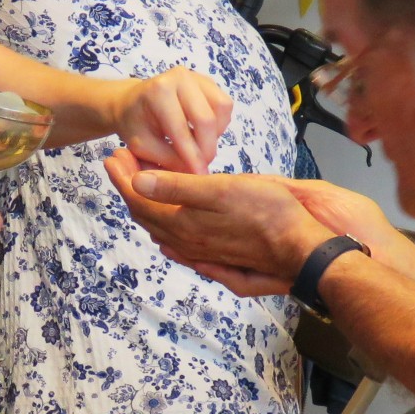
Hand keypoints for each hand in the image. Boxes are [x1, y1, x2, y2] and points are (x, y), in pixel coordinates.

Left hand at [104, 149, 333, 295]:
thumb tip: (137, 182)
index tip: (114, 155)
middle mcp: (186, 242)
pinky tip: (166, 223)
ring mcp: (201, 253)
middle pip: (145, 215)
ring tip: (140, 182)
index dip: (122, 176)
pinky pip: (177, 243)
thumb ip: (176, 187)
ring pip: (160, 229)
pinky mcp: (217, 258)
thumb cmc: (268, 213)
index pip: (139, 199)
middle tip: (122, 163)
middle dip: (129, 187)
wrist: (301, 248)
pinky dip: (163, 225)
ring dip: (145, 204)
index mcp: (182, 224)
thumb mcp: (220, 190)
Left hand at [112, 67, 231, 173]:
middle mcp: (179, 76)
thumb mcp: (143, 147)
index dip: (192, 157)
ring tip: (199, 147)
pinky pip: (225, 105)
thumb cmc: (136, 125)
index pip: (181, 129)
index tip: (199, 178)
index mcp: (158, 91)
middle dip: (207, 148)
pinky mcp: (208, 81)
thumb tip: (196, 174)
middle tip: (202, 167)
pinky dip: (219, 124)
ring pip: (222, 109)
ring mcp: (196, 76)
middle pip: (207, 119)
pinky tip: (203, 134)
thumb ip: (169, 160)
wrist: (133, 102)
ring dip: (216, 134)